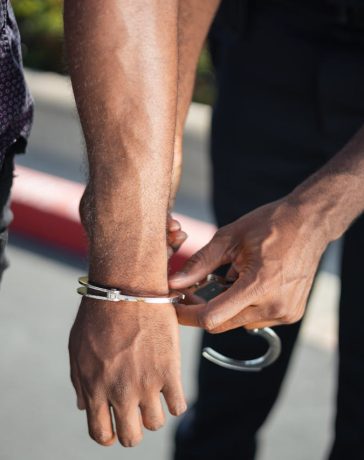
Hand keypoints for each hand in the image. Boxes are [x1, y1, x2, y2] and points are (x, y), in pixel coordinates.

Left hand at [69, 298, 185, 446]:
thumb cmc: (99, 315)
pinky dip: (175, 402)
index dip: (110, 435)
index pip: (101, 433)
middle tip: (137, 411)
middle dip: (132, 429)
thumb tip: (83, 406)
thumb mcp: (77, 349)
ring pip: (155, 423)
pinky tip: (170, 386)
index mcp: (94, 388)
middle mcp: (120, 392)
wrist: (127, 289)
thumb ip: (80, 382)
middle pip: (130, 437)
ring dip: (154, 412)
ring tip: (154, 392)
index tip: (116, 427)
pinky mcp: (170, 371)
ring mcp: (146, 384)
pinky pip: (178, 406)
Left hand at [169, 199, 326, 331]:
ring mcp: (286, 313)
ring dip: (226, 307)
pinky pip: (256, 319)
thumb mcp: (229, 238)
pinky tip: (250, 284)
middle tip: (194, 290)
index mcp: (258, 285)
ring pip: (238, 323)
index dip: (187, 315)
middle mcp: (274, 305)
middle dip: (203, 309)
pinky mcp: (292, 314)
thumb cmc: (270, 224)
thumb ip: (200, 263)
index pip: (212, 317)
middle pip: (222, 323)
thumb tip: (174, 283)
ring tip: (230, 279)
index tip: (174, 306)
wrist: (309, 223)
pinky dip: (245, 306)